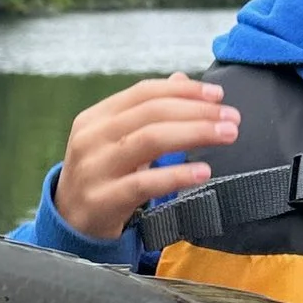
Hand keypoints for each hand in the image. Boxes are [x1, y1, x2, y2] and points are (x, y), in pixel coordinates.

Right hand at [52, 75, 238, 240]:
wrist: (70, 223)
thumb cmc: (103, 176)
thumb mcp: (118, 140)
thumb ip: (147, 111)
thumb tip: (181, 79)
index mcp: (96, 117)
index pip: (144, 92)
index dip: (184, 90)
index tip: (218, 95)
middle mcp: (92, 138)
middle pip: (152, 113)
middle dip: (197, 112)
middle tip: (232, 118)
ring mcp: (95, 169)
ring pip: (150, 140)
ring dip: (194, 134)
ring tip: (227, 135)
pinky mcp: (104, 199)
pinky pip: (146, 183)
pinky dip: (178, 175)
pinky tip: (204, 172)